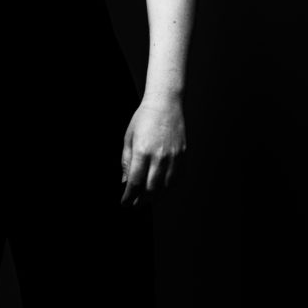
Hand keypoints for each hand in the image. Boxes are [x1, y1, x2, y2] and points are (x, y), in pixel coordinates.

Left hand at [120, 94, 186, 208]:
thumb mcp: (129, 137)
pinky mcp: (183, 157)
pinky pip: (177, 180)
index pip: (135, 182)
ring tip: (147, 199)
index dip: (129, 196)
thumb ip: (126, 161)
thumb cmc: (144, 118)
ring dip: (155, 197)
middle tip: (135, 204)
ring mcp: (174, 158)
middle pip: (151, 189)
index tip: (124, 203)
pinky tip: (161, 190)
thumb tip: (125, 182)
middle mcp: (160, 157)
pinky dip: (169, 189)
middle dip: (141, 200)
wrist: (166, 104)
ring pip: (165, 188)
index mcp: (142, 151)